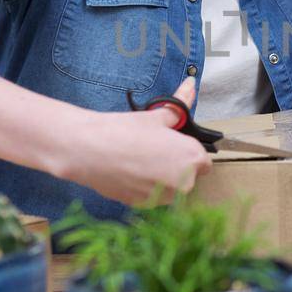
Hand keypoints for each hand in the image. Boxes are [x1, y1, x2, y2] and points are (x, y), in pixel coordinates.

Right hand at [54, 76, 211, 205]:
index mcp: (192, 158)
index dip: (187, 153)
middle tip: (151, 151)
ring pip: (169, 189)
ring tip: (138, 160)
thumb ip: (179, 106)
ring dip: (160, 179)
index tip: (172, 146)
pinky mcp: (144, 206)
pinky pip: (151, 196)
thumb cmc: (125, 130)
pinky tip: (128, 172)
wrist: (89, 151)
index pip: (203, 162)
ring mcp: (163, 199)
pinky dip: (143, 187)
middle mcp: (184, 183)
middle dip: (174, 166)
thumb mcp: (156, 116)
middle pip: (187, 177)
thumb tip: (191, 85)